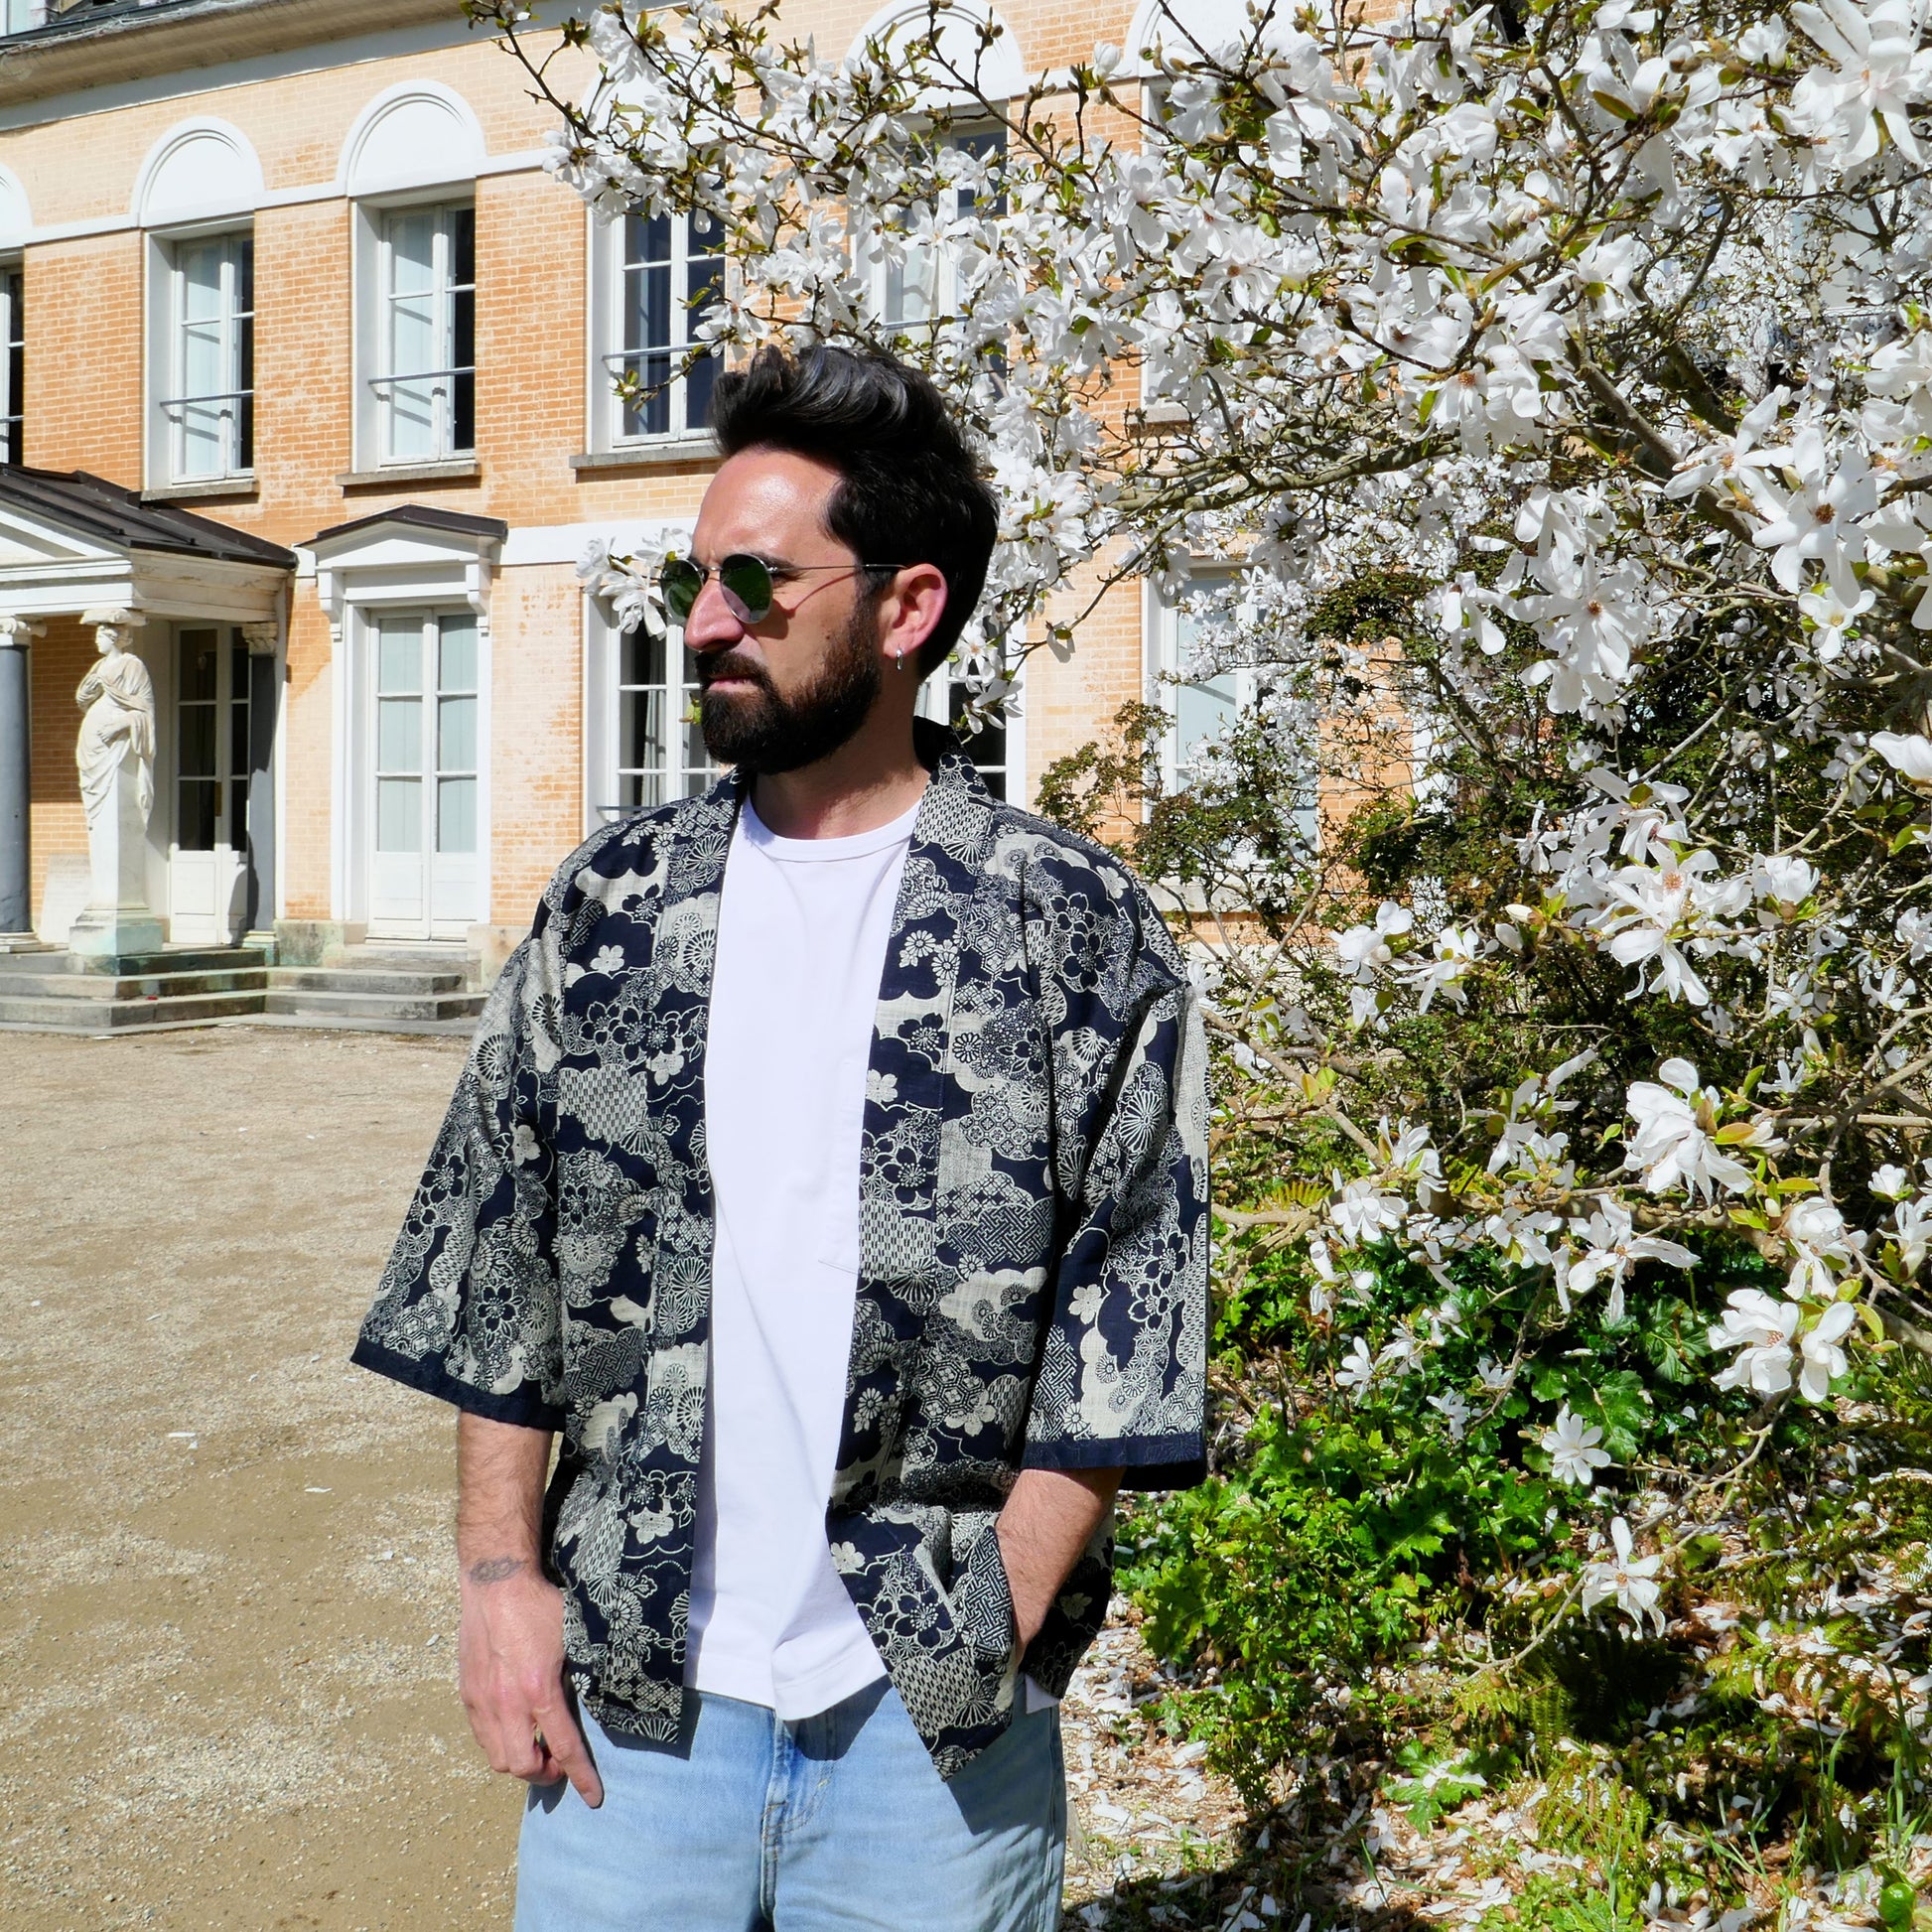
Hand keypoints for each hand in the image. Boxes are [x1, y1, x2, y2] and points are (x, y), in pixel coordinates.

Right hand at [456, 1556, 603, 1807]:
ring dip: (520, 1761)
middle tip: (560, 1762)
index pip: (564, 1748)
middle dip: (545, 1775)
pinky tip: (514, 1726)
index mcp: (539, 1690)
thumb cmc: (540, 1605)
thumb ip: (581, 1674)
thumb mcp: (574, 1638)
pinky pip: (482, 1737)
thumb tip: (598, 1696)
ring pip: (497, 1758)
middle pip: (522, 1767)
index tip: (594, 1797)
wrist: (496, 1582)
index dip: (581, 1777)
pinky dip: (500, 1742)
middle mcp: (507, 1704)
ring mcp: (482, 1702)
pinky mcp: (467, 1694)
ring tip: (537, 1746)